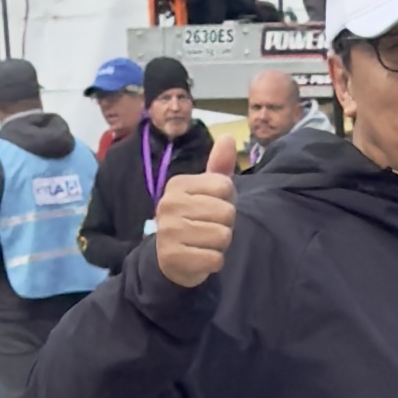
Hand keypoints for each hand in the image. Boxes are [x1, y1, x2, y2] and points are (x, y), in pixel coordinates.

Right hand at [154, 166, 237, 288]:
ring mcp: (168, 231)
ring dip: (220, 244)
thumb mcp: (208, 191)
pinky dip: (214, 261)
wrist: (173, 258)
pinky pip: (215, 258)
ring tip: (204, 242)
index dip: (227, 200)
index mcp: (178, 184)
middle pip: (227, 212)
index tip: (212, 207)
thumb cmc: (197, 219)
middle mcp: (168, 204)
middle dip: (225, 224)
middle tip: (208, 227)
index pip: (225, 186)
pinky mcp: (172, 257)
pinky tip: (200, 257)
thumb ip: (220, 166)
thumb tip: (229, 136)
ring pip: (222, 236)